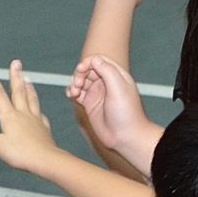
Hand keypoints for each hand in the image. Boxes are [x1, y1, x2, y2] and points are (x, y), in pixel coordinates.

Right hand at [0, 60, 59, 173]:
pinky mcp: (44, 128)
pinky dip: (38, 109)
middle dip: (16, 76)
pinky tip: (39, 110)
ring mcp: (35, 120)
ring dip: (29, 87)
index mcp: (10, 117)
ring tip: (28, 78)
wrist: (46, 160)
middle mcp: (23, 114)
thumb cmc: (21, 153)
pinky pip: (40, 114)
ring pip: (31, 99)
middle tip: (16, 62)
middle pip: (19, 91)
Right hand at [68, 55, 159, 173]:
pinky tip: (71, 95)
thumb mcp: (119, 88)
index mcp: (117, 75)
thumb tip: (94, 59)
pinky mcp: (90, 105)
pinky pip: (78, 93)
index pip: (100, 60)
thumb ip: (107, 71)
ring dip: (75, 83)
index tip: (81, 69)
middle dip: (80, 73)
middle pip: (88, 69)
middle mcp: (107, 83)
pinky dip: (72, 91)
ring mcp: (98, 94)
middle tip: (78, 84)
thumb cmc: (126, 113)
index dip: (88, 62)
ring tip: (75, 92)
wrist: (125, 137)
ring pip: (82, 81)